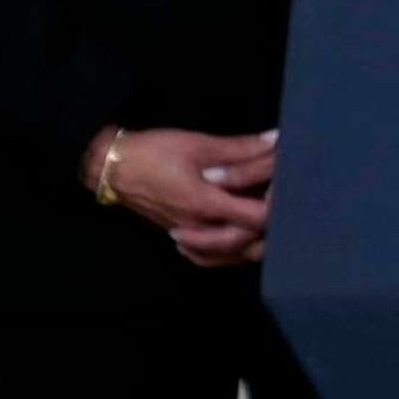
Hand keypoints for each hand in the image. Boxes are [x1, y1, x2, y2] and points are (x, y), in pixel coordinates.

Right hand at [82, 126, 278, 267]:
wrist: (113, 167)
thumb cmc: (154, 152)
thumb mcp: (199, 144)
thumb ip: (240, 148)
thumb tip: (277, 140)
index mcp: (205, 205)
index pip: (256, 219)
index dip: (277, 203)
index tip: (285, 182)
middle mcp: (199, 229)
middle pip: (249, 243)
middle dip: (270, 223)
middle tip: (279, 198)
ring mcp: (189, 237)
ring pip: (231, 255)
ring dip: (253, 240)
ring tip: (266, 215)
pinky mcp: (181, 236)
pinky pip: (209, 258)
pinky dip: (227, 252)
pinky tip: (237, 236)